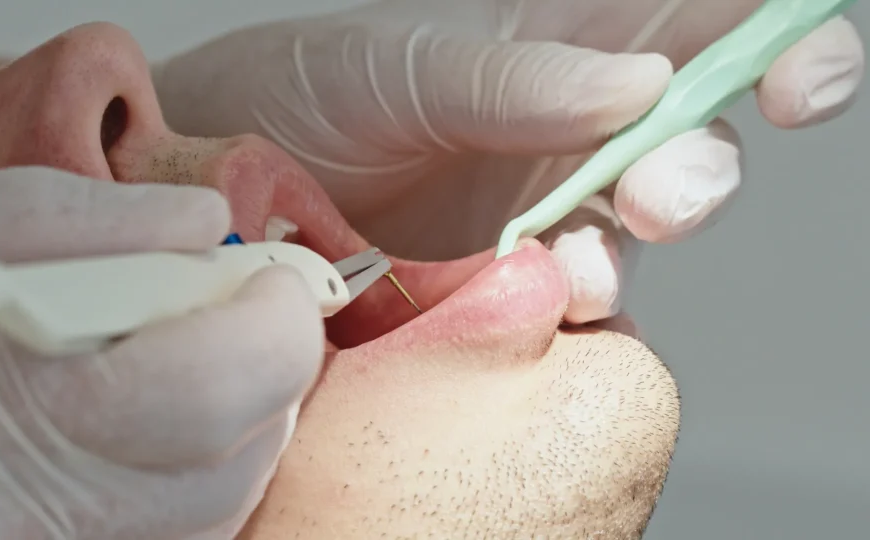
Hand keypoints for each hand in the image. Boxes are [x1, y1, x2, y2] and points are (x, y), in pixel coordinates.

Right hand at [0, 167, 324, 539]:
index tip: (272, 279)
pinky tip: (143, 416)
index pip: (209, 396)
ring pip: (216, 511)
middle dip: (260, 371)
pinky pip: (178, 535)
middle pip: (230, 467)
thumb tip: (204, 226)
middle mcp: (25, 535)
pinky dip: (192, 469)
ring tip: (166, 356)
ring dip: (232, 420)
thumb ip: (83, 220)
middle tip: (222, 307)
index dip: (271, 327)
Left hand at [154, 0, 863, 322]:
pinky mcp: (504, 282)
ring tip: (577, 263)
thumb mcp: (394, 68)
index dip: (771, 46)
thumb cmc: (295, 97)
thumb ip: (509, 78)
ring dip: (632, 251)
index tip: (798, 79)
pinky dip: (578, 309)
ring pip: (636, 230)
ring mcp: (537, 208)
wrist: (219, 192)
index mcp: (555, 44)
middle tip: (662, 193)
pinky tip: (547, 304)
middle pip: (688, 141)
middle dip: (700, 171)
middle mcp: (564, 125)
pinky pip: (576, 300)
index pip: (692, 29)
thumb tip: (636, 82)